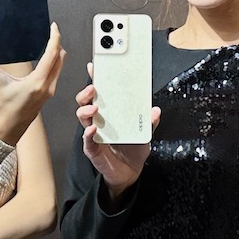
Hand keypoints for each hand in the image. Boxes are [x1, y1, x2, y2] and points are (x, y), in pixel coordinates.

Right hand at [0, 23, 65, 145]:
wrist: (7, 128)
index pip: (52, 54)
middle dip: (58, 43)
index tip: (54, 27)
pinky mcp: (48, 95)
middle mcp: (47, 86)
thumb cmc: (2, 106)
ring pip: (60, 67)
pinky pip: (56, 75)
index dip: (55, 37)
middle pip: (61, 59)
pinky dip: (54, 64)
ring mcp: (49, 92)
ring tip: (49, 43)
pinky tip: (46, 59)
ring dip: (57, 54)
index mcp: (37, 82)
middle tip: (51, 32)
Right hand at [75, 61, 160, 204]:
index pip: (100, 93)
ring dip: (86, 110)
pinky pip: (87, 140)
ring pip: (83, 118)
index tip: (95, 66)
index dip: (96, 79)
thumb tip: (155, 110)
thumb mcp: (146, 133)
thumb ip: (150, 122)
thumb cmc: (133, 149)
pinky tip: (93, 129)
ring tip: (94, 108)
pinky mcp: (92, 149)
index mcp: (109, 113)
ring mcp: (93, 134)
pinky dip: (88, 134)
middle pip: (85, 102)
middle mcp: (98, 120)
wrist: (130, 173)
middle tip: (93, 87)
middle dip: (86, 92)